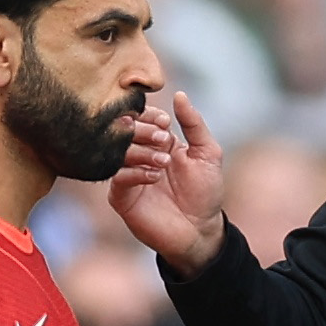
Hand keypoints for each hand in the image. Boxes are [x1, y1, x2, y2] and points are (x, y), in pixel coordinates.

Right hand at [109, 93, 226, 270]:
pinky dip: (135, 173)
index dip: (151, 116)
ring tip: (163, 161)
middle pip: (127, 131)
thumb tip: (180, 95)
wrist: (201, 230)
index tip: (166, 123)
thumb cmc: (205, 193)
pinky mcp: (122, 197)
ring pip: (119, 153)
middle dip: (144, 131)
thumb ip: (194, 124)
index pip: (143, 118)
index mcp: (158, 141)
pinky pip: (118, 178)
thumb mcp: (207, 153)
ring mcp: (128, 175)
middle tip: (163, 139)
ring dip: (141, 152)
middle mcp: (139, 155)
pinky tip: (154, 176)